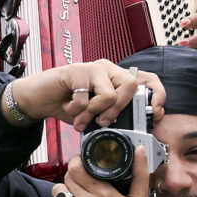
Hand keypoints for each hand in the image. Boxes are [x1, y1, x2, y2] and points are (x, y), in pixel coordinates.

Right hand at [3, 60, 163, 131]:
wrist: (39, 99)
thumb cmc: (67, 105)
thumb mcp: (95, 115)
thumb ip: (112, 117)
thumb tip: (134, 128)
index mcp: (116, 78)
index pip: (147, 80)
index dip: (157, 94)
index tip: (156, 111)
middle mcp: (108, 70)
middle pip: (130, 85)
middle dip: (118, 110)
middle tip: (103, 122)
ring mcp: (92, 68)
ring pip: (110, 93)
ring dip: (94, 113)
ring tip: (81, 119)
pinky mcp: (77, 70)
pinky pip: (86, 96)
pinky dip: (77, 109)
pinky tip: (68, 107)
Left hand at [46, 150, 151, 196]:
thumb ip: (139, 174)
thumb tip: (139, 151)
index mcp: (105, 194)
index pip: (79, 167)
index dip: (78, 163)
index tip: (83, 165)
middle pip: (68, 176)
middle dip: (74, 176)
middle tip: (82, 182)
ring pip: (57, 190)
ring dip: (64, 190)